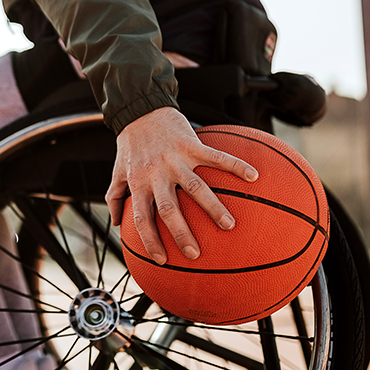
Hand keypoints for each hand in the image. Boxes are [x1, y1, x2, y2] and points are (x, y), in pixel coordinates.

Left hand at [106, 107, 257, 263]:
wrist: (140, 108)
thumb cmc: (129, 144)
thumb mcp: (117, 170)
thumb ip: (116, 196)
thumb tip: (115, 223)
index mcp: (139, 183)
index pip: (142, 219)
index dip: (150, 241)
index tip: (163, 261)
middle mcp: (157, 174)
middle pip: (168, 209)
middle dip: (181, 234)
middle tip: (195, 254)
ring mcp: (175, 159)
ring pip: (196, 187)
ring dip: (213, 208)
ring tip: (229, 226)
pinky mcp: (191, 144)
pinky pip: (216, 157)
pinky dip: (235, 166)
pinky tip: (253, 177)